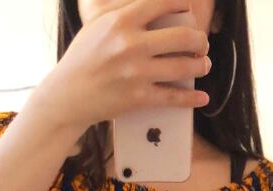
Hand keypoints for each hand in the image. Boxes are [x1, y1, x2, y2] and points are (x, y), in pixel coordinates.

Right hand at [40, 0, 210, 136]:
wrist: (69, 94)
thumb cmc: (84, 56)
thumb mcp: (98, 22)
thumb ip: (123, 8)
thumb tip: (150, 1)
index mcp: (122, 20)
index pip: (164, 3)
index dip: (183, 4)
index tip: (189, 9)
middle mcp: (132, 44)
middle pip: (183, 36)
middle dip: (200, 39)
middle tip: (202, 43)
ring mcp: (137, 73)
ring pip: (183, 67)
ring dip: (200, 66)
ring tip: (203, 64)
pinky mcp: (138, 98)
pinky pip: (173, 97)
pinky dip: (192, 99)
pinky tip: (203, 98)